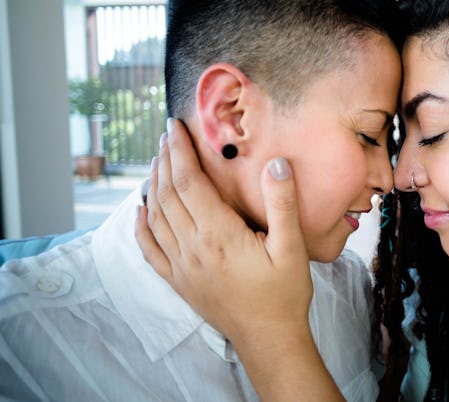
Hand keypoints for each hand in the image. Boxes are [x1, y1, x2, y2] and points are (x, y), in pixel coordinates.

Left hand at [134, 118, 311, 344]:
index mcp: (218, 235)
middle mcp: (192, 248)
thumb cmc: (284, 293)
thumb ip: (283, 203)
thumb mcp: (292, 247)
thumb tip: (276, 163)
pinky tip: (140, 211)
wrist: (268, 337)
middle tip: (166, 136)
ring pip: (157, 217)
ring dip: (153, 185)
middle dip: (165, 160)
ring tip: (156, 161)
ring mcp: (182, 266)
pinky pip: (150, 250)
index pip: (190, 182)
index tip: (175, 127)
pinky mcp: (179, 282)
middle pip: (168, 194)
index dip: (180, 151)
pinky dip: (141, 226)